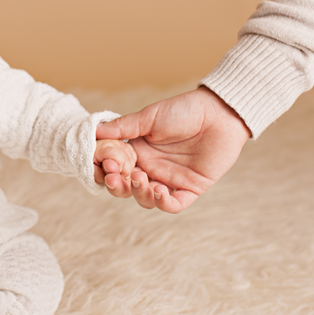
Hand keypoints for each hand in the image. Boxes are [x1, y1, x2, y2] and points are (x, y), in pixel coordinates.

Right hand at [94, 87, 250, 212]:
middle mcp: (150, 167)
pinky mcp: (190, 188)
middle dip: (117, 186)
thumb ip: (123, 127)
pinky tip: (159, 191)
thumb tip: (94, 131)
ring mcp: (169, 179)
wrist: (219, 113)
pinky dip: (162, 203)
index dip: (105, 169)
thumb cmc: (184, 110)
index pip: (114, 168)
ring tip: (142, 179)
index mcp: (137, 151)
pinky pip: (172, 205)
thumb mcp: (149, 117)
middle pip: (126, 188)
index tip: (104, 163)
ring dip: (139, 193)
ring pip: (145, 199)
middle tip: (116, 177)